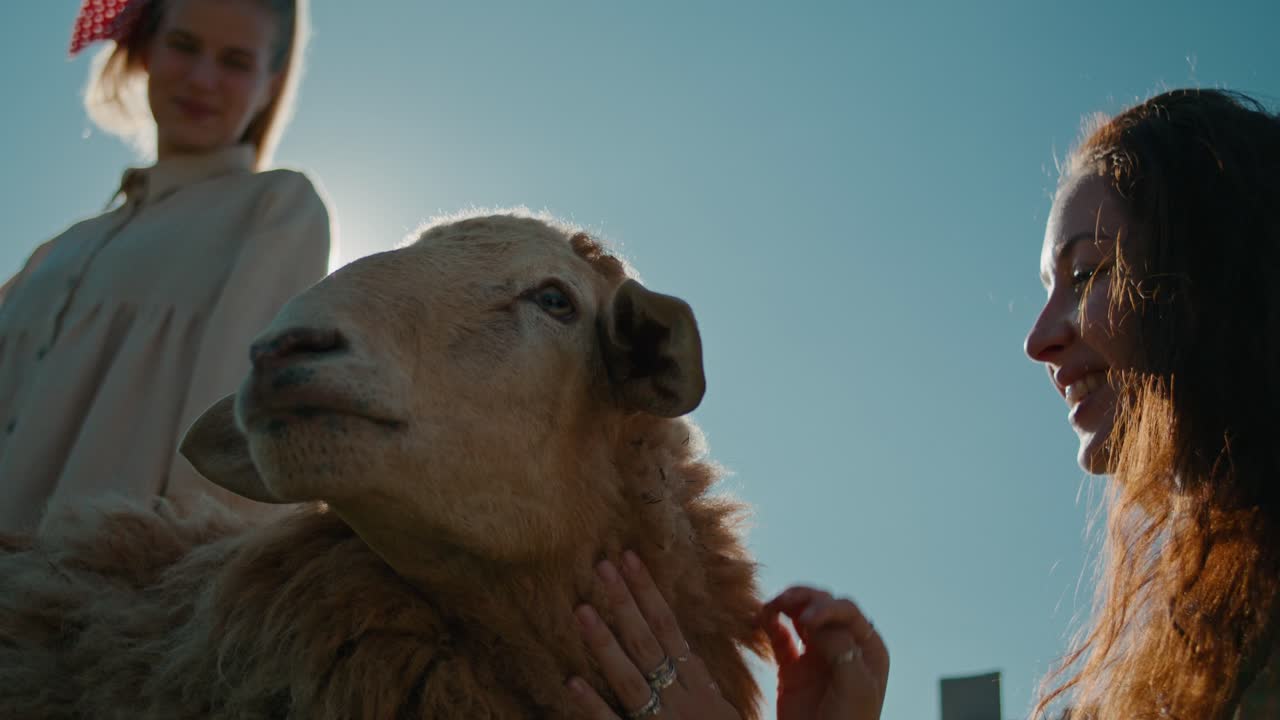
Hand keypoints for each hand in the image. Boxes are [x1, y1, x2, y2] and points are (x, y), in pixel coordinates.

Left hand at [567, 551, 741, 718]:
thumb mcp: (724, 710)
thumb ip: (702, 682)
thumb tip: (681, 651)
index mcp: (702, 687)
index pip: (672, 629)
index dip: (649, 593)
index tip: (630, 558)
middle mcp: (682, 700)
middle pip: (649, 644)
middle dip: (624, 603)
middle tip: (601, 565)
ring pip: (631, 679)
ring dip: (605, 644)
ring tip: (581, 610)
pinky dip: (593, 707)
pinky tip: (571, 684)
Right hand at [762, 586, 888, 719]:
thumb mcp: (855, 687)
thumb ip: (843, 650)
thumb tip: (818, 622)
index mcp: (868, 650)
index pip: (848, 612)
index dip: (826, 607)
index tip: (806, 617)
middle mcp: (844, 648)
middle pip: (823, 609)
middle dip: (803, 600)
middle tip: (781, 602)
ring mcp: (817, 658)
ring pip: (800, 619)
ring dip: (785, 607)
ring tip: (769, 606)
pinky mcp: (793, 670)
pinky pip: (780, 639)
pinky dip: (769, 626)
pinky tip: (759, 620)